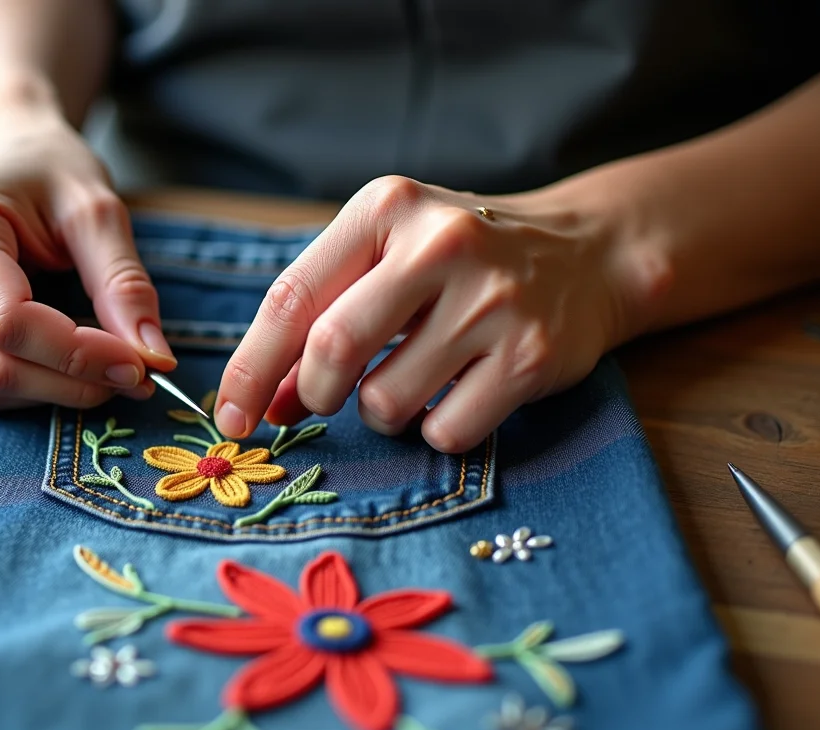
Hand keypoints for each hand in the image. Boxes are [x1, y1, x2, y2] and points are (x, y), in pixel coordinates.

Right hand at [0, 109, 174, 411]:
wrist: (5, 153)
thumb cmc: (48, 170)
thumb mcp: (97, 210)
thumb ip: (124, 282)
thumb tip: (155, 357)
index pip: (8, 324)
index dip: (77, 356)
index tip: (141, 363)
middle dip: (74, 381)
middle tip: (140, 373)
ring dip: (57, 391)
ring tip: (110, 365)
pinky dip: (34, 387)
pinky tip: (69, 363)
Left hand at [215, 175, 639, 452]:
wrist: (588, 252)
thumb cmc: (459, 263)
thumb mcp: (386, 260)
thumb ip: (320, 319)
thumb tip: (262, 405)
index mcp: (387, 209)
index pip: (291, 298)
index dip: (250, 367)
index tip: (231, 416)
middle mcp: (441, 244)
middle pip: (333, 349)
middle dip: (312, 393)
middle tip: (319, 401)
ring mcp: (492, 301)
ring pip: (386, 402)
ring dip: (379, 414)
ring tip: (408, 382)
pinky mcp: (532, 356)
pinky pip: (445, 431)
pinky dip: (435, 430)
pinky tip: (457, 393)